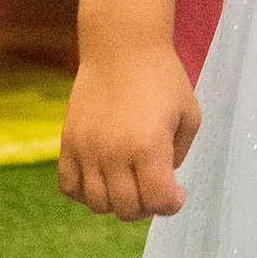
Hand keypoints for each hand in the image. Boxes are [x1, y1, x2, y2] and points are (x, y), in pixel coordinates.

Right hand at [59, 45, 201, 219]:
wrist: (122, 47)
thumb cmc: (162, 77)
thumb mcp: (188, 115)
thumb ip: (179, 155)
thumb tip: (163, 180)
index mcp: (149, 146)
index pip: (159, 202)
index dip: (172, 204)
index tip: (176, 192)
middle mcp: (114, 153)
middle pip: (128, 209)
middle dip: (147, 206)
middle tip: (153, 186)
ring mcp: (87, 149)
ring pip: (97, 204)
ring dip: (117, 202)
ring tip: (129, 182)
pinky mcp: (67, 142)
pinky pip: (69, 187)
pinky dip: (85, 192)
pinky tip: (101, 178)